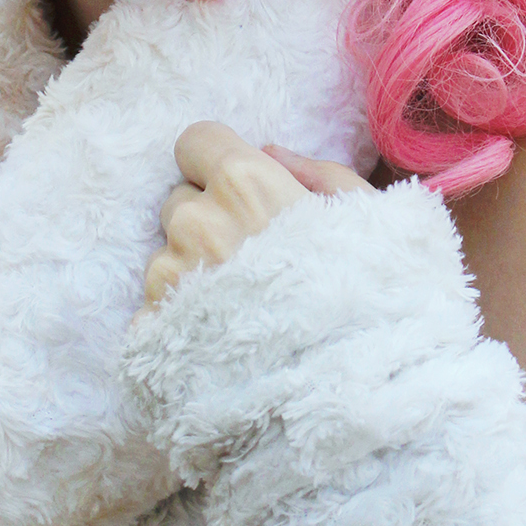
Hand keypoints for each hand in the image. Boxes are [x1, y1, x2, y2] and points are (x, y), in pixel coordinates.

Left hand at [139, 120, 375, 314]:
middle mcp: (197, 221)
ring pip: (167, 255)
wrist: (350, 384)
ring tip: (245, 305)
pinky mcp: (157, 325)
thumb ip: (314, 172)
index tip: (239, 190)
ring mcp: (171, 275)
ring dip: (194, 271)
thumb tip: (269, 152)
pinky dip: (181, 318)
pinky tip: (224, 336)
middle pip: (181, 201)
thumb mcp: (365, 214)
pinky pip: (156, 306)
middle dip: (209, 219)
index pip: (194, 142)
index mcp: (244, 183)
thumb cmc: (368, 295)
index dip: (216, 163)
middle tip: (255, 258)